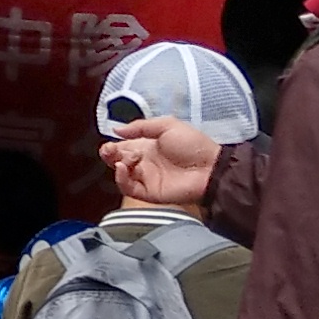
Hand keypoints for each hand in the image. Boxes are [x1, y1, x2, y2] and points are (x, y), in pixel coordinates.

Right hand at [104, 116, 220, 208]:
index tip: (110, 142)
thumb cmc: (193, 145)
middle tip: (109, 150)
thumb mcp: (167, 125)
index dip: (114, 145)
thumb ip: (141, 126)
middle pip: (118, 160)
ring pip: (121, 174)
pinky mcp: (148, 192)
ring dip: (115, 165)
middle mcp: (144, 163)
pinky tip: (122, 168)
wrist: (210, 168)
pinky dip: (121, 179)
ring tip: (119, 159)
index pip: (123, 147)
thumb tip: (117, 129)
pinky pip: (129, 188)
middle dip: (110, 154)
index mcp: (148, 147)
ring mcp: (146, 179)